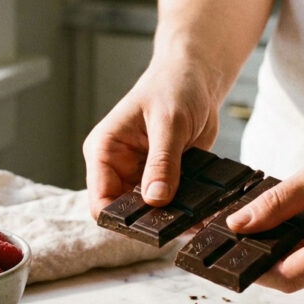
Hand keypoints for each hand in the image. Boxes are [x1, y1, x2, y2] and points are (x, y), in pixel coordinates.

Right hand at [82, 59, 222, 218]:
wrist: (197, 77)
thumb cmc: (175, 87)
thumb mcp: (169, 123)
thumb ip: (162, 163)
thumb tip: (155, 199)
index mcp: (104, 151)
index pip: (100, 201)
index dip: (121, 220)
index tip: (150, 227)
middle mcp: (118, 167)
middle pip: (125, 212)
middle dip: (150, 222)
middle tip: (179, 226)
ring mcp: (140, 174)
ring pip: (149, 212)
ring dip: (171, 217)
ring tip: (197, 221)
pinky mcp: (163, 177)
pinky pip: (171, 203)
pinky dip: (186, 209)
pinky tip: (204, 213)